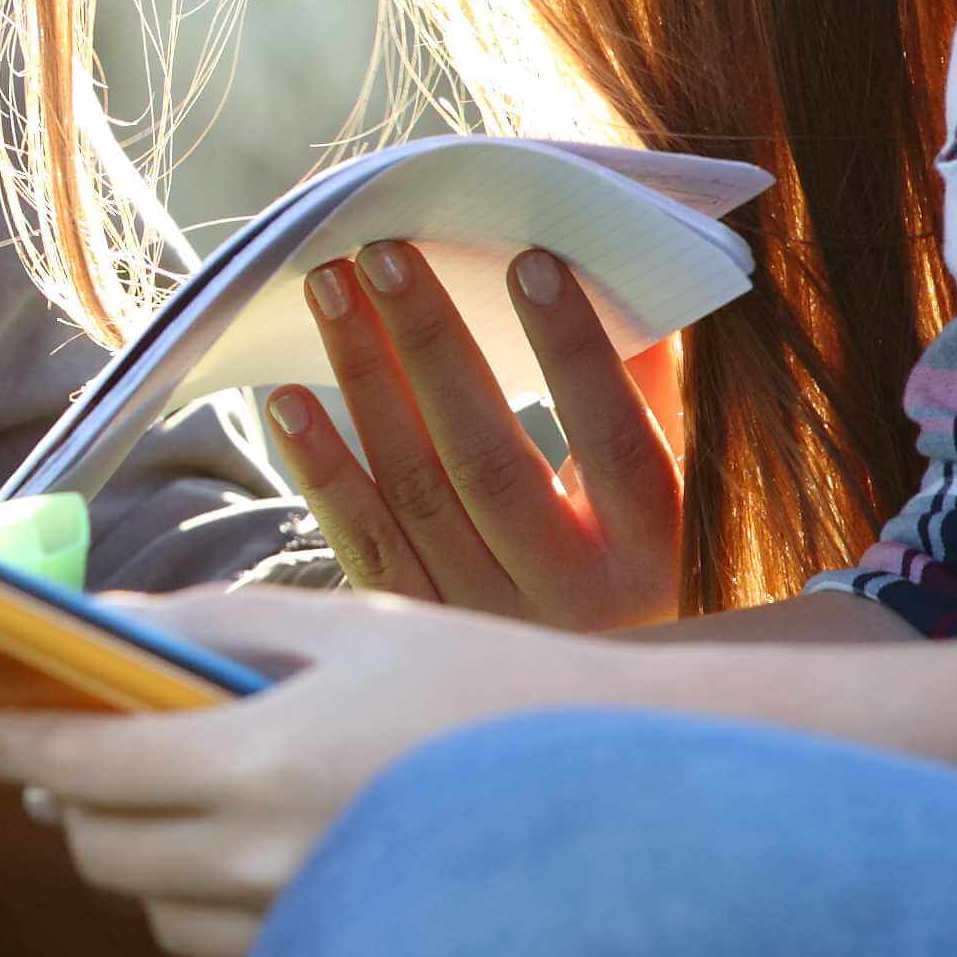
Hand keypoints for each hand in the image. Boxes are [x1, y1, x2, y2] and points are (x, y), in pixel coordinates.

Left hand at [0, 584, 622, 956]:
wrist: (632, 801)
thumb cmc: (492, 688)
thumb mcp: (350, 627)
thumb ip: (210, 624)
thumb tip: (101, 619)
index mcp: (261, 765)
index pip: (91, 769)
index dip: (22, 748)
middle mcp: (269, 867)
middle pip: (106, 853)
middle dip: (68, 805)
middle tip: (59, 762)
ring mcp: (307, 934)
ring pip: (158, 916)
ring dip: (132, 862)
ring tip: (146, 806)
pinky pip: (229, 952)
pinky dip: (201, 906)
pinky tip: (226, 857)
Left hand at [269, 243, 688, 630]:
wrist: (585, 703)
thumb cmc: (638, 566)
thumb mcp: (670, 497)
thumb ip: (652, 397)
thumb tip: (623, 272)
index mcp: (655, 557)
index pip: (612, 441)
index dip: (574, 354)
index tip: (529, 260)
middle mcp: (570, 598)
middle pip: (489, 460)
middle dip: (430, 346)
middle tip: (382, 253)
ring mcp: (485, 621)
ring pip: (413, 490)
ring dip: (364, 381)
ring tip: (329, 290)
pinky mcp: (419, 634)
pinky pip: (363, 543)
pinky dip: (322, 470)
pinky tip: (287, 401)